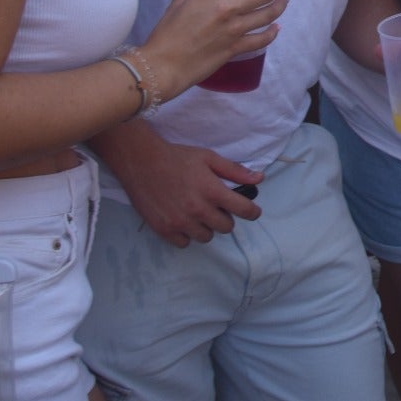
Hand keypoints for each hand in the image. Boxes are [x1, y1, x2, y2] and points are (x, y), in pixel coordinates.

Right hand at [115, 133, 262, 247]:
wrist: (141, 162)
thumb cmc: (177, 158)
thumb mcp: (209, 158)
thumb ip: (235, 171)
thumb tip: (259, 179)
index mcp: (212, 191)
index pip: (243, 210)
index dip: (252, 212)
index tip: (253, 212)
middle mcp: (198, 210)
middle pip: (226, 228)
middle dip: (226, 218)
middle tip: (217, 207)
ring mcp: (180, 222)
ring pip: (206, 237)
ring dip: (207, 227)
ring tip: (199, 213)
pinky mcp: (163, 230)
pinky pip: (184, 243)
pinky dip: (187, 234)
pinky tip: (184, 221)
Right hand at [141, 0, 293, 93]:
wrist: (163, 66)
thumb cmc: (165, 35)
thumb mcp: (174, 5)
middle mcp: (226, 7)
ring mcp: (235, 28)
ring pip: (268, 14)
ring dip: (280, 5)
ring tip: (285, 0)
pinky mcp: (237, 47)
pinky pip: (262, 39)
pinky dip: (272, 33)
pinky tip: (276, 28)